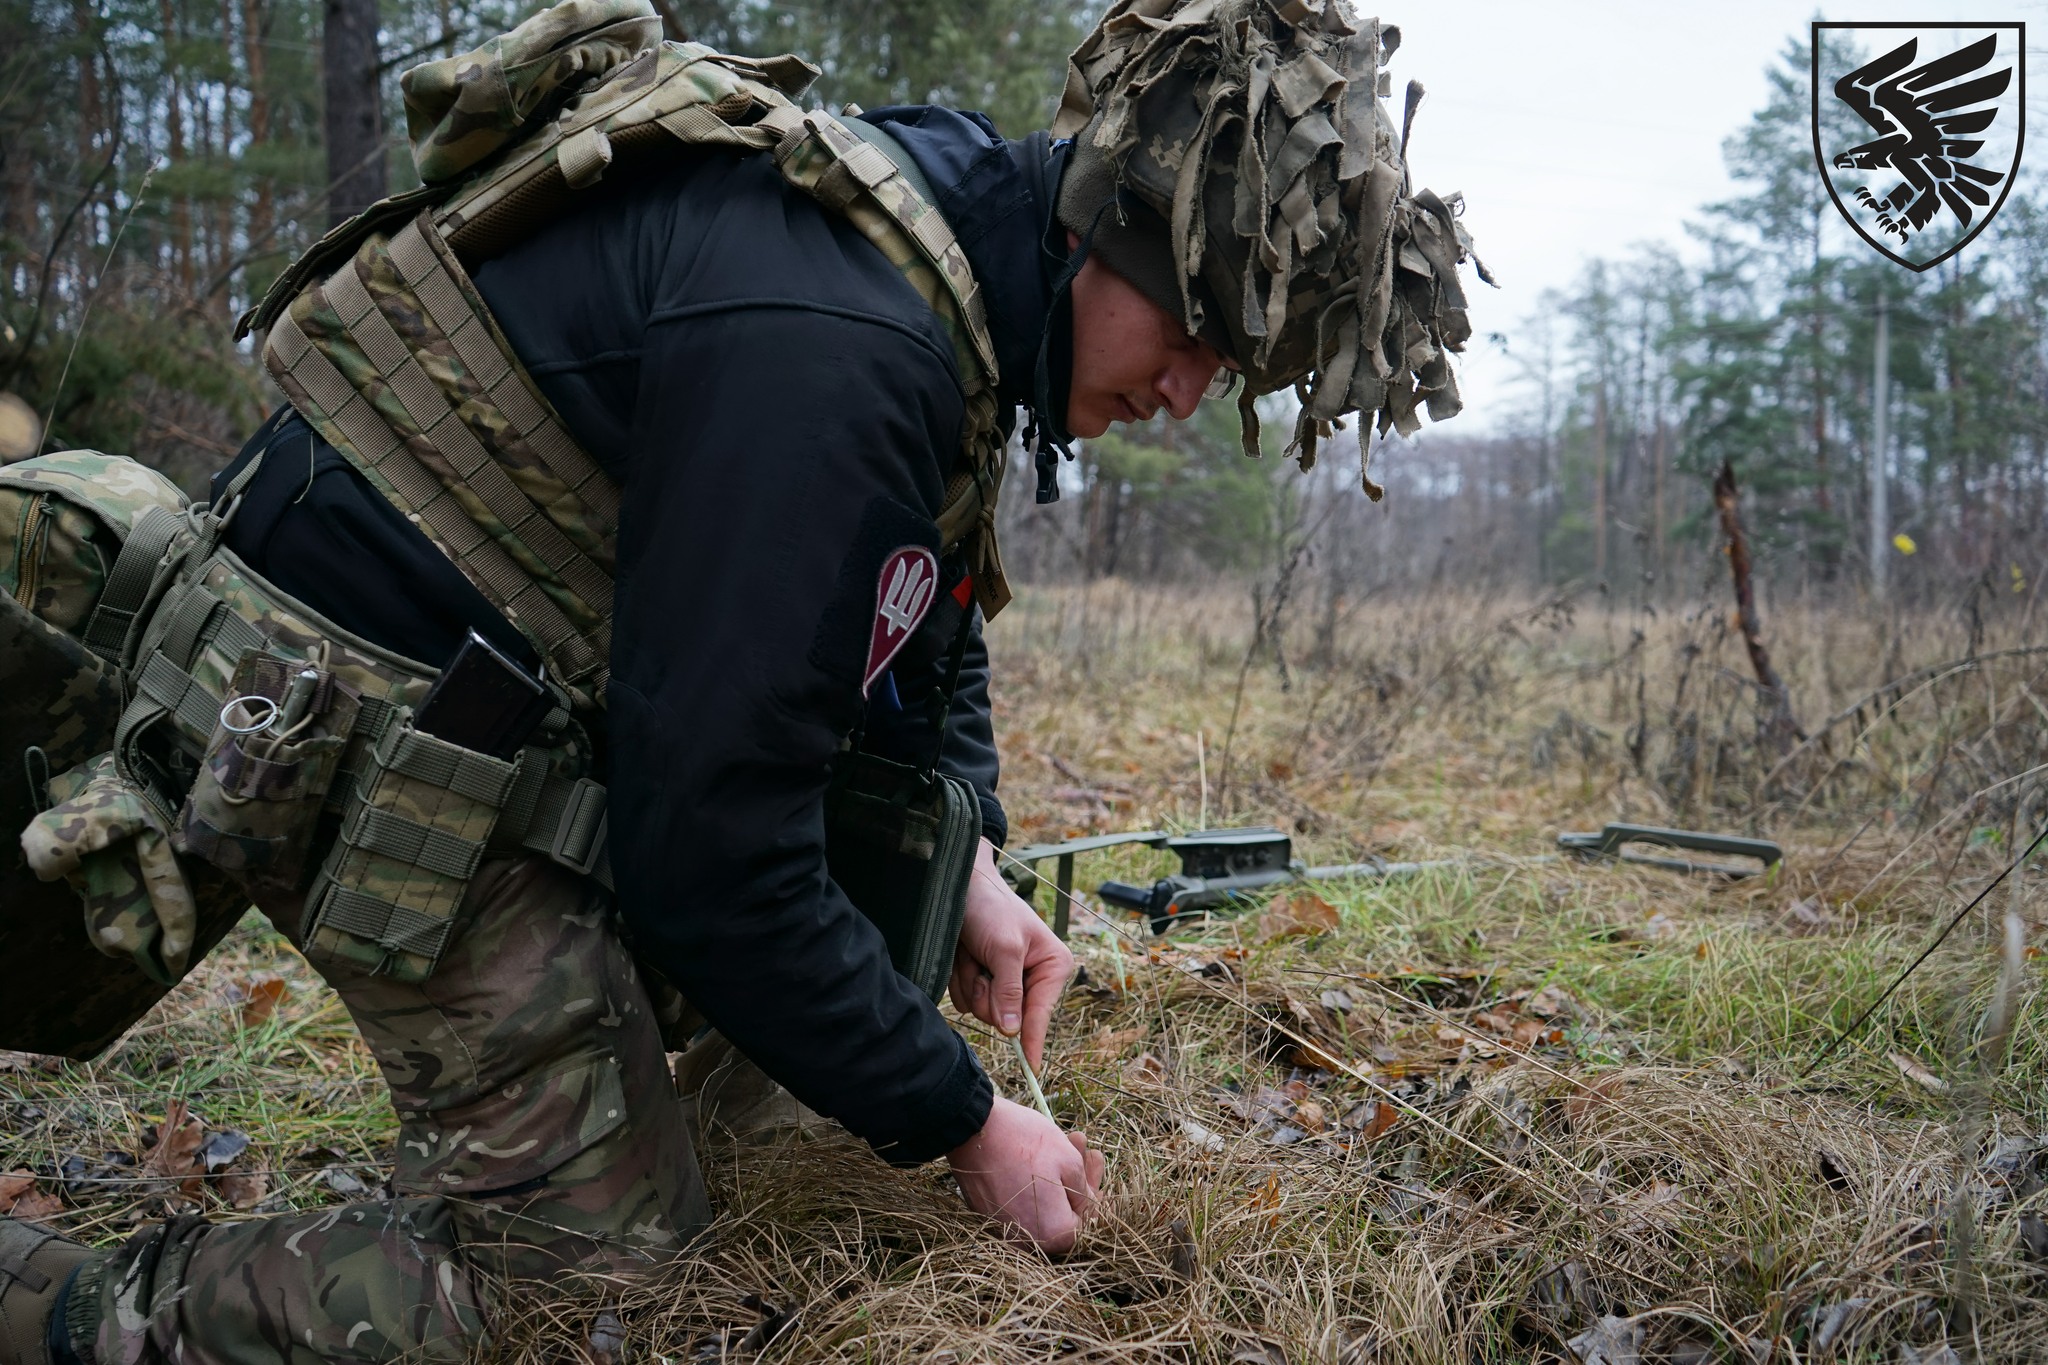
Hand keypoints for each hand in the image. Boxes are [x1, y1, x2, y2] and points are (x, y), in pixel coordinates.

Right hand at [947, 1096, 1105, 1252]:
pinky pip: (1019, 1204)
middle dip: (1077, 1178)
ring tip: (1067, 1140)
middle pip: (1062, 1214)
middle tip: (1083, 1147)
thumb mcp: (1069, 1159)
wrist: (971, 1129)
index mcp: (1051, 1234)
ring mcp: (1003, 1229)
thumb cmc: (1025, 1143)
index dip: (1092, 1193)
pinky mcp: (987, 1214)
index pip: (1085, 1224)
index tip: (1094, 1165)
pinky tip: (1042, 1154)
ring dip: (1057, 1177)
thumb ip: (1084, 1190)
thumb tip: (1086, 1204)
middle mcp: (1026, 1241)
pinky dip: (1033, 1183)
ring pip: (1041, 1207)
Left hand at [951, 838, 1073, 1069]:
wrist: (960, 887)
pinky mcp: (983, 981)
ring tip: (973, 953)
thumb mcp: (1005, 949)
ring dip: (971, 982)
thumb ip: (1010, 991)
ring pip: (983, 1011)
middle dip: (988, 991)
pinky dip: (960, 978)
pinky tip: (964, 955)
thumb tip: (1013, 1032)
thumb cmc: (991, 908)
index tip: (1031, 1069)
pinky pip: (966, 1000)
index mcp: (1052, 967)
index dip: (1033, 1041)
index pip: (1041, 1013)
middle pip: (1006, 1017)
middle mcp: (1033, 978)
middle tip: (983, 962)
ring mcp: (1006, 982)